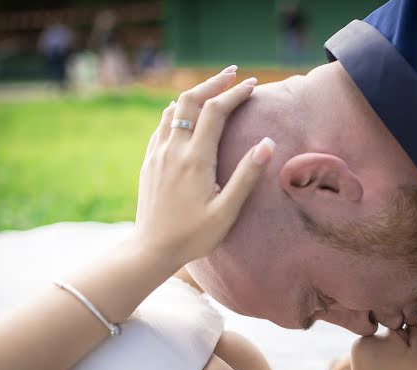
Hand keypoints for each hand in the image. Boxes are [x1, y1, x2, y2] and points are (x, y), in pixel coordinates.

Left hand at [135, 67, 274, 268]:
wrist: (151, 250)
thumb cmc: (194, 236)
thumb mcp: (226, 211)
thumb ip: (246, 176)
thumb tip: (267, 144)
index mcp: (195, 159)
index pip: (215, 112)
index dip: (235, 94)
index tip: (253, 85)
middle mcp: (173, 149)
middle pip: (190, 100)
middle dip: (213, 82)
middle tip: (233, 73)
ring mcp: (158, 154)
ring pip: (173, 109)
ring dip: (195, 94)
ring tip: (213, 89)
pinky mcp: (149, 162)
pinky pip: (163, 125)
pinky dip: (177, 110)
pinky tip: (184, 114)